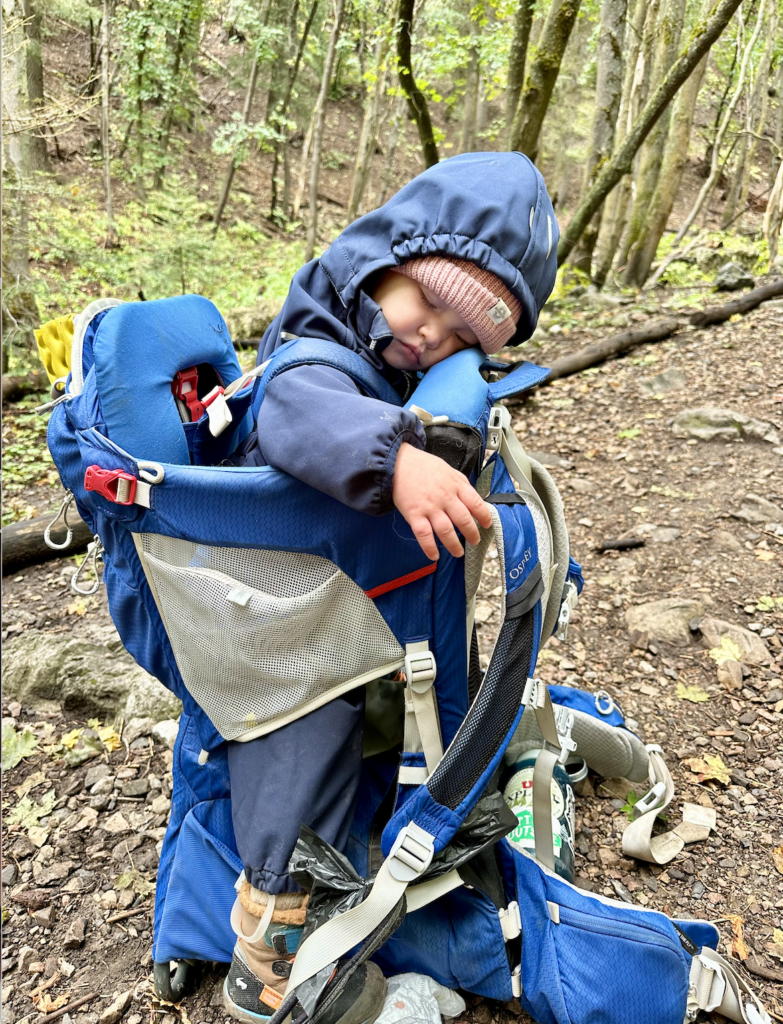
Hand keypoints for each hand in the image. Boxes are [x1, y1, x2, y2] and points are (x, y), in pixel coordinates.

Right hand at [392, 442, 491, 559]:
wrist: (397, 462)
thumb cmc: (422, 465)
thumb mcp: (447, 469)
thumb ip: (460, 484)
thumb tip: (472, 498)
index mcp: (455, 485)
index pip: (476, 503)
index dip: (484, 516)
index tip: (487, 524)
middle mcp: (445, 497)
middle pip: (464, 520)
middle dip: (472, 534)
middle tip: (474, 541)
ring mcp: (430, 507)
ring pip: (446, 531)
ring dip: (454, 545)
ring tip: (458, 552)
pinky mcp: (414, 514)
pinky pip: (424, 535)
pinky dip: (430, 548)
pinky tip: (434, 556)